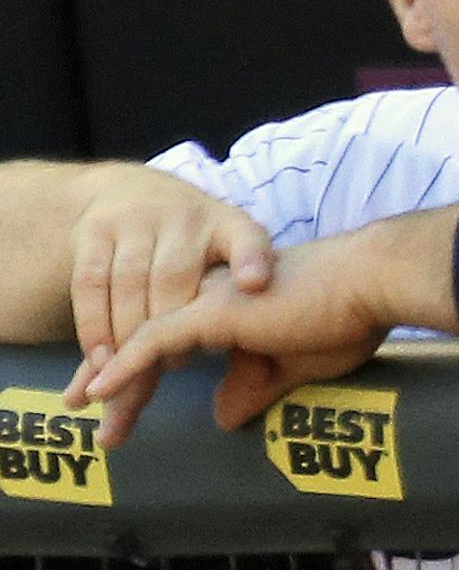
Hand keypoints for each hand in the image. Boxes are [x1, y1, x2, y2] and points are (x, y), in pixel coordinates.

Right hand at [62, 166, 272, 425]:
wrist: (133, 193)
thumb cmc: (195, 245)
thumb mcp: (229, 256)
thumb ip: (243, 298)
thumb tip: (256, 377)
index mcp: (230, 225)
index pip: (248, 238)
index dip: (252, 260)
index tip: (255, 284)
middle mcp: (184, 216)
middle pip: (174, 276)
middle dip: (170, 327)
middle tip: (174, 368)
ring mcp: (136, 219)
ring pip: (129, 282)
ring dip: (128, 335)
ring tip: (131, 374)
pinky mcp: (95, 231)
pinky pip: (91, 284)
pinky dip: (94, 325)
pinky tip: (101, 360)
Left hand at [83, 241, 387, 447]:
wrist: (374, 283)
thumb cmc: (351, 317)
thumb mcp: (299, 364)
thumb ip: (257, 386)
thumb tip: (223, 416)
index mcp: (236, 307)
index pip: (179, 340)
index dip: (150, 370)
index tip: (126, 402)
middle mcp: (214, 297)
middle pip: (152, 339)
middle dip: (119, 378)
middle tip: (93, 414)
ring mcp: (212, 300)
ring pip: (147, 342)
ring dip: (116, 381)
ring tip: (89, 413)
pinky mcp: (215, 311)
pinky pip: (154, 341)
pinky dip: (125, 366)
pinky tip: (99, 389)